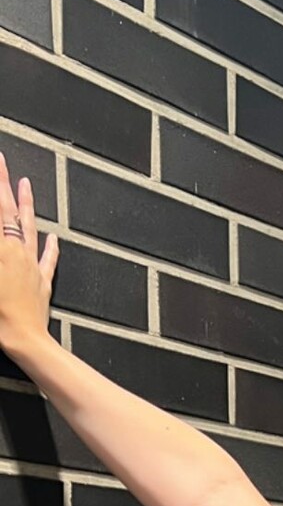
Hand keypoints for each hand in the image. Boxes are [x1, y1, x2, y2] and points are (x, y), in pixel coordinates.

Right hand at [0, 151, 58, 359]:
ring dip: (29, 205)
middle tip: (5, 164)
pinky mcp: (42, 283)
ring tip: (28, 185)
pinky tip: (54, 236)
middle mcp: (19, 251)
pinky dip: (51, 246)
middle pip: (12, 212)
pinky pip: (48, 259)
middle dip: (7, 186)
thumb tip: (1, 228)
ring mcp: (33, 267)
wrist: (26, 340)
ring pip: (31, 228)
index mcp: (2, 248)